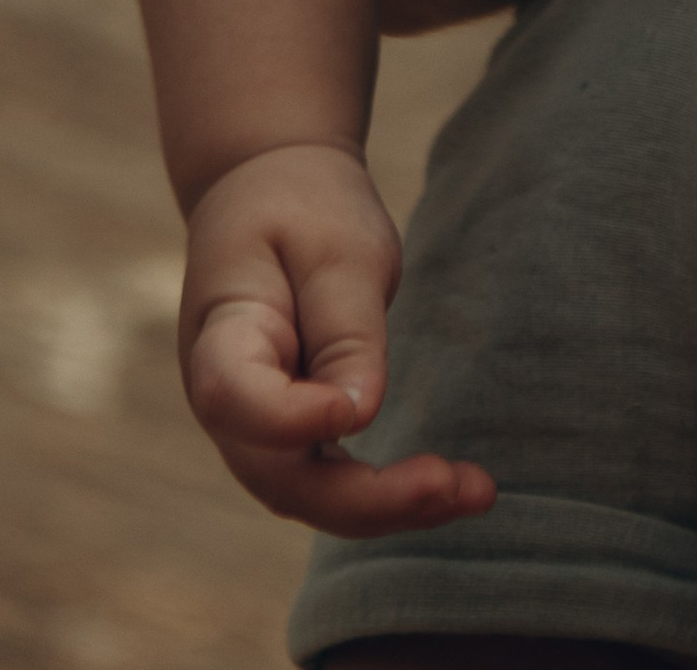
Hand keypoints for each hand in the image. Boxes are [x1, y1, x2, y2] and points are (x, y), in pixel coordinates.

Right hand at [178, 142, 493, 535]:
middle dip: (366, 499)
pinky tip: (453, 487)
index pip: (233, 398)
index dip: (286, 419)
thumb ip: (345, 331)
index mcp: (221, 335)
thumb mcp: (336, 246)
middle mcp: (226, 401)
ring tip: (475, 492)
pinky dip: (386, 492)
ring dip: (387, 506)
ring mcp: (253, 425)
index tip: (351, 412)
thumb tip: (358, 419)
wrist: (269, 190)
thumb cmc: (303, 209)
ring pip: (308, 494)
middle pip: (279, 476)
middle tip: (451, 485)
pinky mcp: (290, 431)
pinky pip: (329, 478)